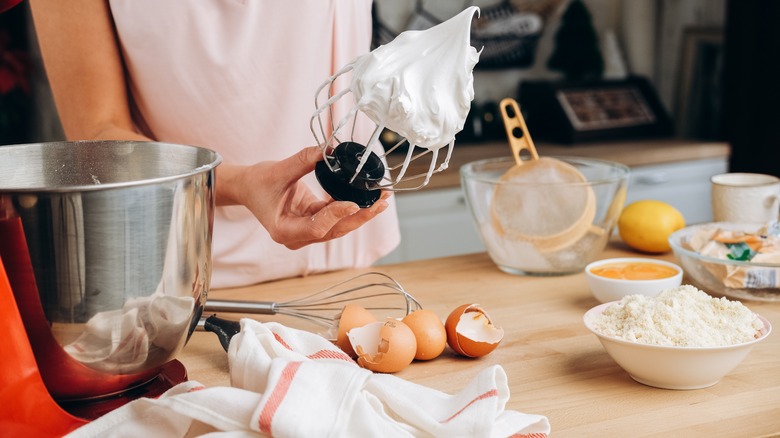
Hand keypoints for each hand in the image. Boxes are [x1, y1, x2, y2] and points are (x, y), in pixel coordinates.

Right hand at [229, 146, 389, 249]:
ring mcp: (306, 232)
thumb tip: (330, 150)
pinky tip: (368, 197)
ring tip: (382, 199)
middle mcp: (297, 236)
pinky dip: (352, 207)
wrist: (247, 188)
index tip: (353, 202)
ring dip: (361, 213)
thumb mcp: (278, 170)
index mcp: (284, 230)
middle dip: (360, 216)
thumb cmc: (257, 183)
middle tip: (381, 202)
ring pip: (339, 226)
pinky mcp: (313, 223)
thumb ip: (304, 160)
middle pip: (334, 230)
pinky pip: (336, 217)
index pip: (317, 226)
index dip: (336, 215)